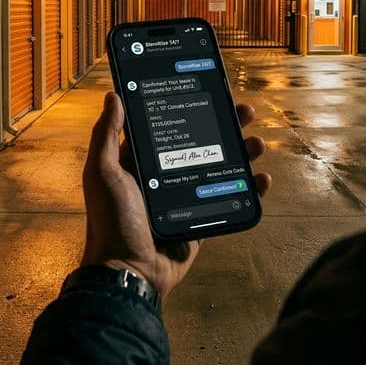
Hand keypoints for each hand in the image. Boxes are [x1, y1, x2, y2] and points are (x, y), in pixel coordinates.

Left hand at [81, 92, 270, 299]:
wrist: (130, 272)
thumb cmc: (111, 221)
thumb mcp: (103, 172)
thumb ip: (106, 134)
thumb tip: (114, 95)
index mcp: (142, 160)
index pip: (171, 125)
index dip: (191, 108)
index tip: (210, 92)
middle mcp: (166, 173)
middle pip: (202, 141)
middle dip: (225, 125)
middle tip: (245, 112)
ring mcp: (186, 194)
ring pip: (220, 165)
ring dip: (241, 151)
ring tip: (256, 142)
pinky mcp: (202, 215)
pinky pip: (230, 197)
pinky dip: (249, 188)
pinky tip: (262, 178)